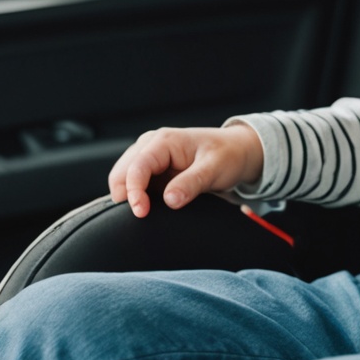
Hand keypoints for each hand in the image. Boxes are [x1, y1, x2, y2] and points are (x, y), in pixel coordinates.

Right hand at [107, 124, 263, 217]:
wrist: (237, 151)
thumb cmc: (228, 155)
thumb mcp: (214, 169)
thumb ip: (192, 183)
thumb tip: (169, 200)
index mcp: (163, 141)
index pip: (137, 167)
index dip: (134, 191)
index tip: (141, 213)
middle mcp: (150, 146)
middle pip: (121, 172)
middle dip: (124, 195)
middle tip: (139, 218)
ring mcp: (149, 158)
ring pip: (124, 179)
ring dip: (128, 197)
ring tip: (144, 215)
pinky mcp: (152, 171)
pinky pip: (135, 185)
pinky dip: (136, 198)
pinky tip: (147, 209)